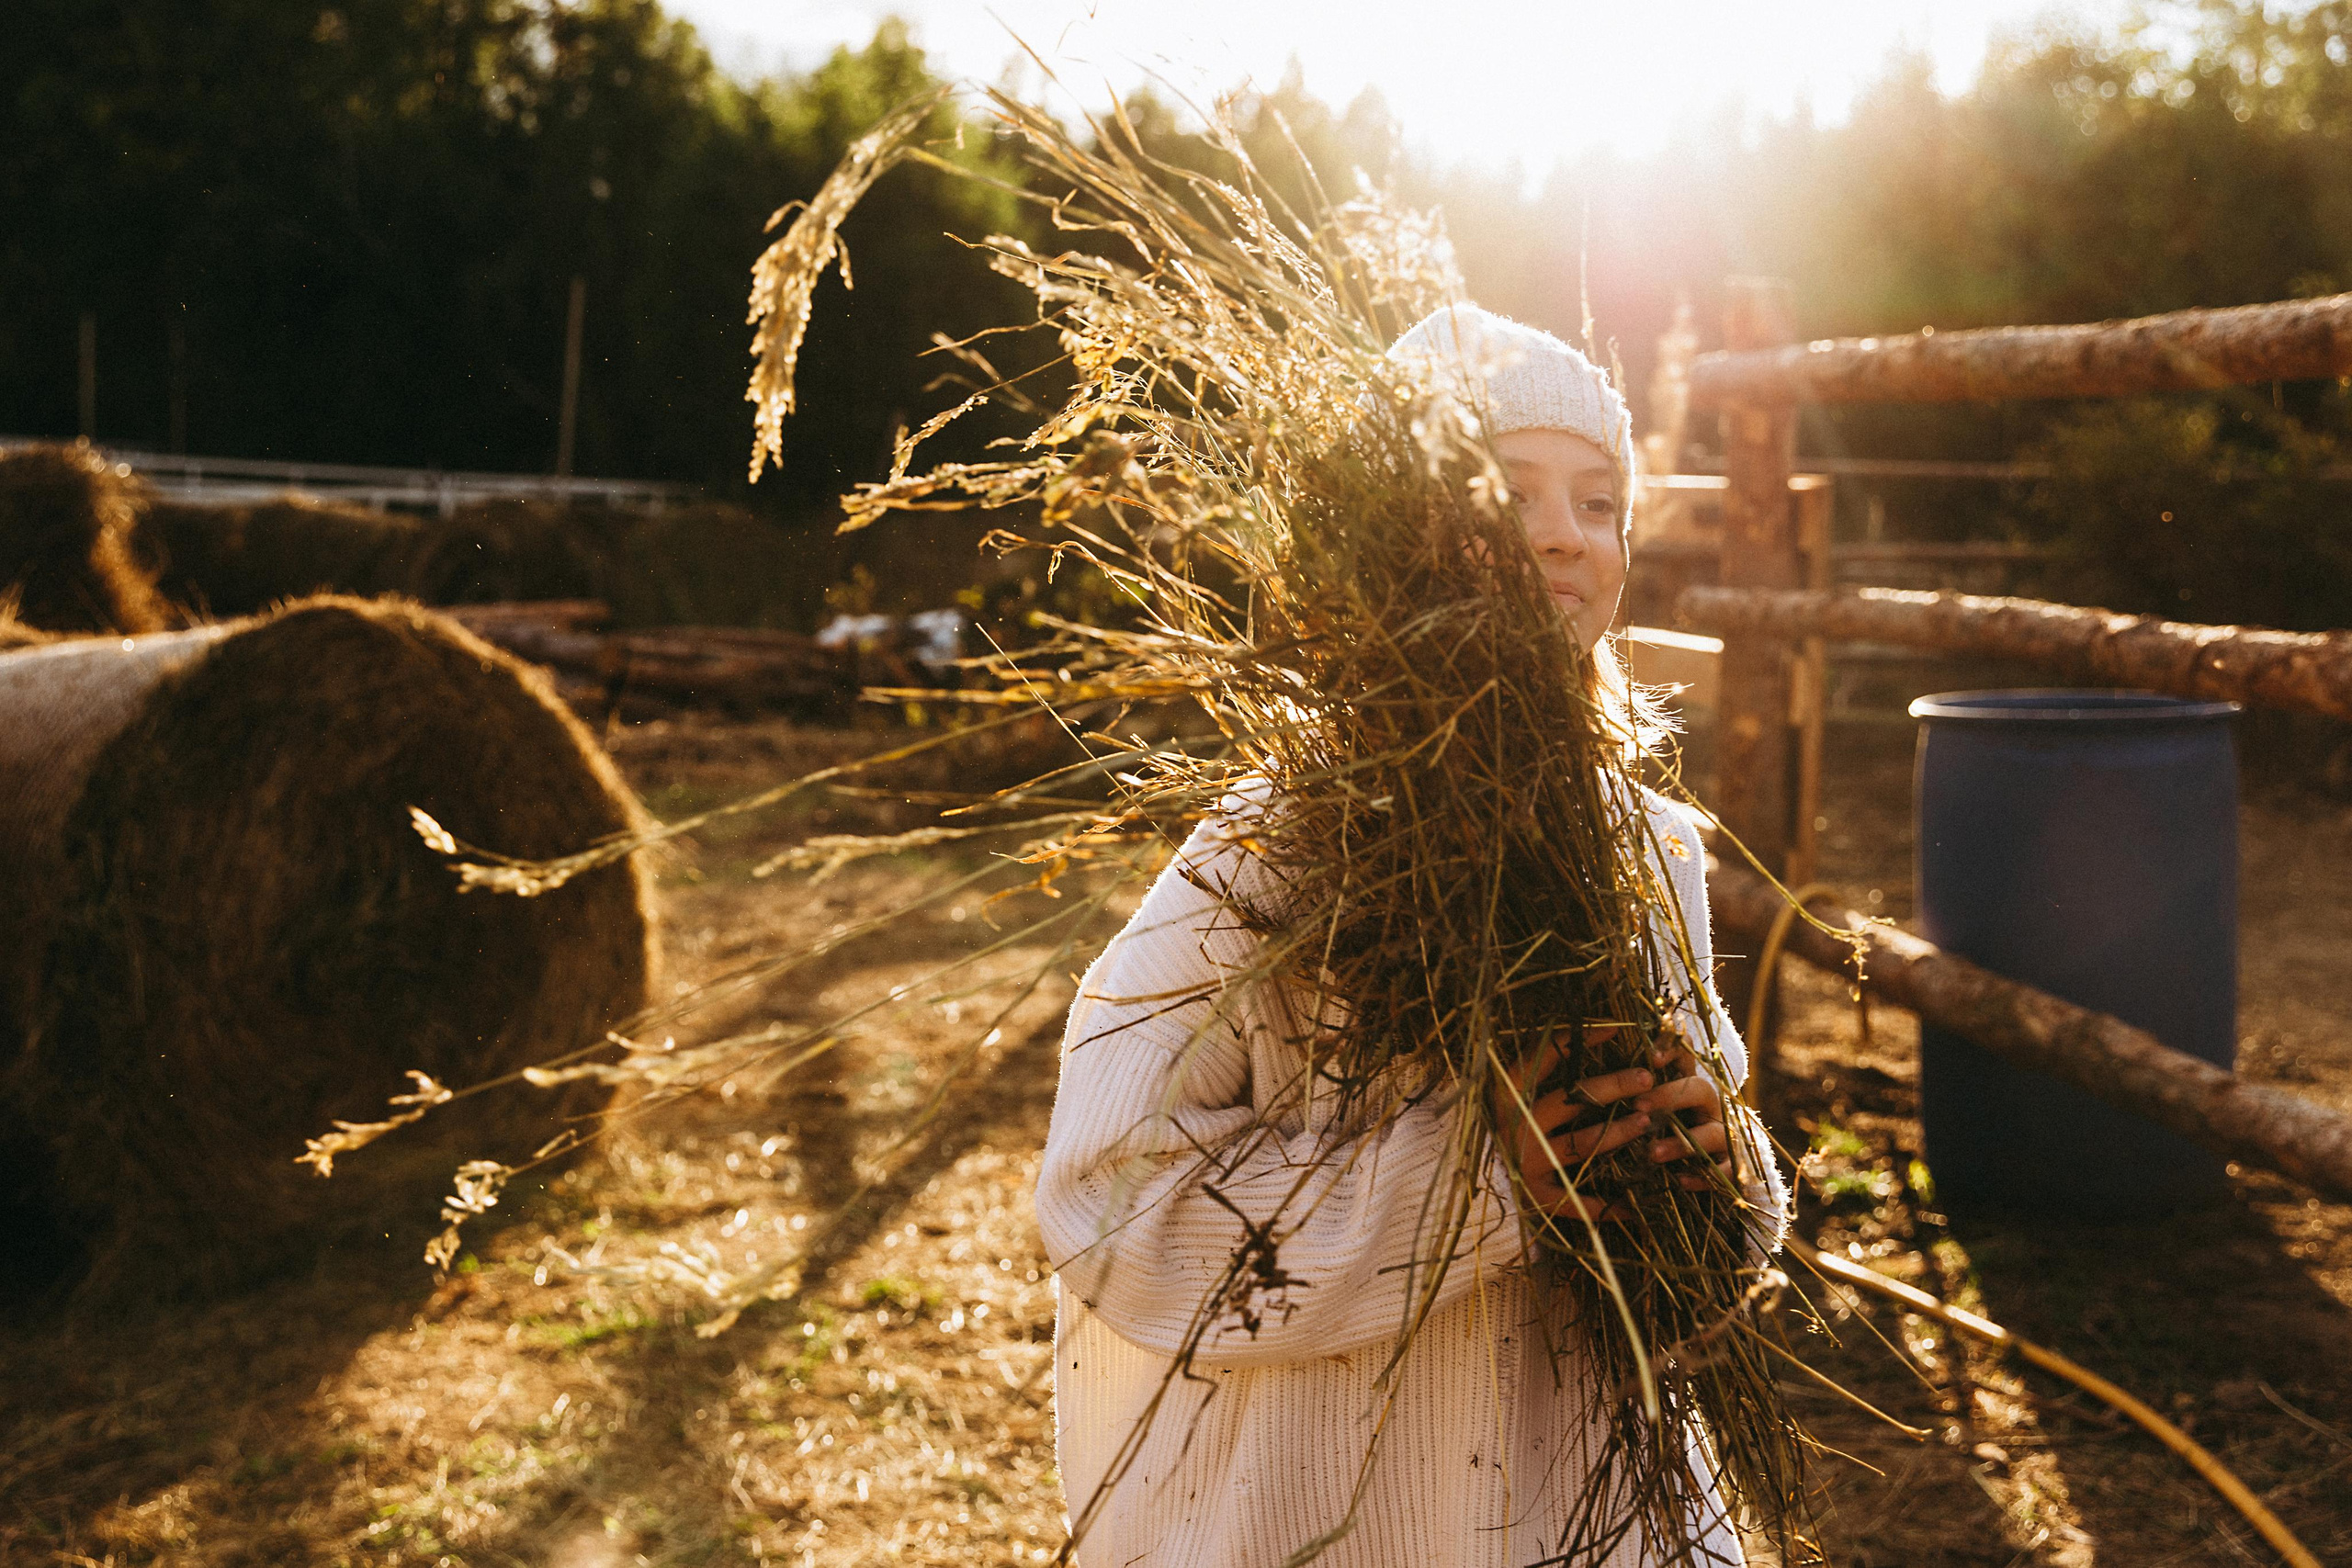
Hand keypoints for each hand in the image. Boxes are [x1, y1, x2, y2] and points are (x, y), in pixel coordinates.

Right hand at [1491, 1028, 1739, 1227]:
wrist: (1476, 1180)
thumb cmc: (1508, 1125)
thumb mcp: (1515, 1092)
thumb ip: (1543, 1066)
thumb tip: (1591, 1026)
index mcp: (1509, 1093)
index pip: (1543, 1058)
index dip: (1577, 1041)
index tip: (1614, 1027)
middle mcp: (1516, 1125)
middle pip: (1570, 1099)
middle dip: (1613, 1086)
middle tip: (1647, 1077)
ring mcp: (1526, 1161)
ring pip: (1579, 1145)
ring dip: (1616, 1133)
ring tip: (1645, 1122)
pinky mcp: (1534, 1197)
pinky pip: (1576, 1202)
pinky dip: (1606, 1206)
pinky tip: (1634, 1205)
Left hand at [1632, 1036, 1737, 1194]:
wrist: (1707, 1173)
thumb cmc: (1664, 1135)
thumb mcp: (1647, 1110)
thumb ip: (1630, 1093)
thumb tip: (1587, 1075)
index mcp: (1686, 1085)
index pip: (1687, 1055)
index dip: (1673, 1049)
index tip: (1652, 1058)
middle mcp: (1708, 1108)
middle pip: (1701, 1089)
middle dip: (1670, 1096)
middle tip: (1638, 1106)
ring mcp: (1724, 1136)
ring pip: (1715, 1133)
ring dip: (1683, 1142)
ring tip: (1653, 1153)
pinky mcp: (1733, 1167)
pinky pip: (1726, 1170)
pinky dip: (1704, 1176)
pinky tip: (1681, 1181)